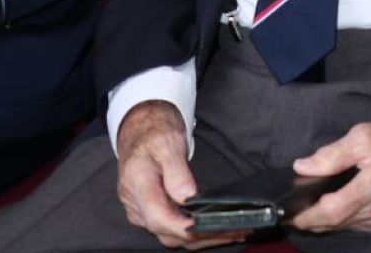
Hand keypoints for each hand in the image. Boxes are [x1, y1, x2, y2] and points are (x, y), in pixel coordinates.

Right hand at [116, 101, 243, 249]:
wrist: (140, 132)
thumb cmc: (154, 134)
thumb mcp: (168, 143)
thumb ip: (176, 171)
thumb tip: (186, 196)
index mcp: (138, 185)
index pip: (159, 218)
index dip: (183, 228)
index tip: (207, 227)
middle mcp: (136, 205)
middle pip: (167, 234)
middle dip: (200, 237)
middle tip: (233, 230)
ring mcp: (142, 212)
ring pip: (170, 236)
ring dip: (200, 238)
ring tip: (231, 232)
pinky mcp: (150, 213)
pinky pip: (171, 230)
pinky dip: (193, 232)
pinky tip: (213, 228)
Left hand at [290, 121, 370, 232]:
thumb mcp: (360, 137)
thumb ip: (330, 154)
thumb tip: (302, 167)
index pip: (335, 209)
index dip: (310, 215)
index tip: (292, 214)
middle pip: (336, 222)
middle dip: (311, 221)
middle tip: (293, 214)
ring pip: (343, 227)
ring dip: (323, 222)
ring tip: (309, 210)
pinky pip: (354, 226)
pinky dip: (339, 220)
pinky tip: (331, 209)